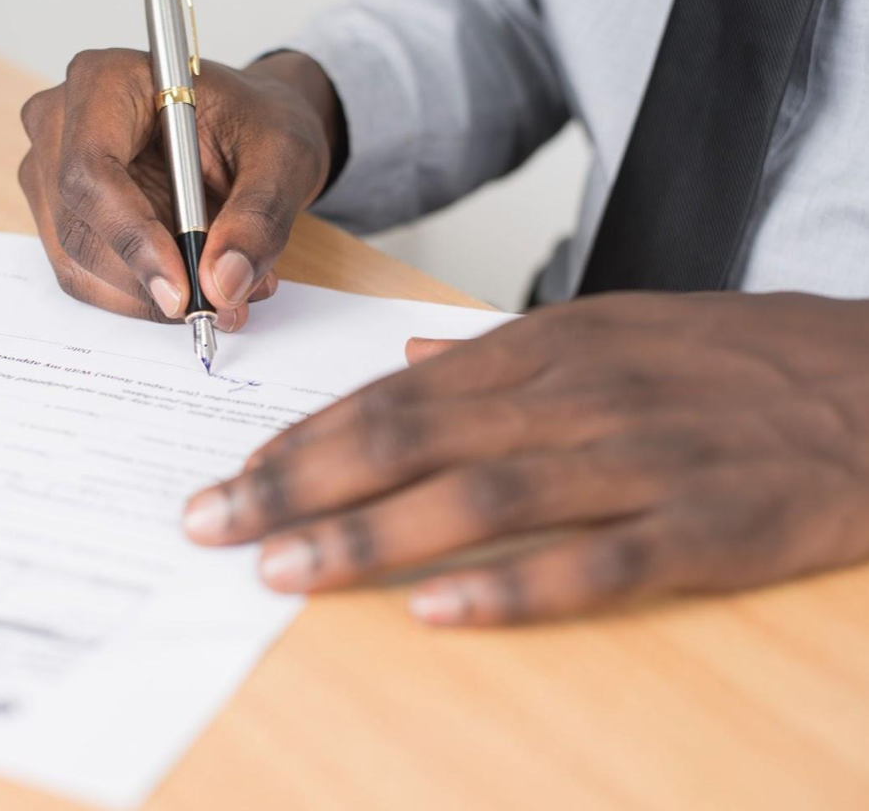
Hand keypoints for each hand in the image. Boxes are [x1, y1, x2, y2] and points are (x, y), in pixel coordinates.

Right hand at [17, 50, 340, 330]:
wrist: (247, 130)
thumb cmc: (256, 123)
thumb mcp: (283, 158)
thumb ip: (258, 218)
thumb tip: (222, 284)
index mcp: (106, 81)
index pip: (90, 170)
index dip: (131, 237)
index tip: (181, 290)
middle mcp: (60, 124)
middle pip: (78, 226)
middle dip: (147, 280)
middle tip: (220, 304)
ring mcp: (51, 173)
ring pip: (78, 262)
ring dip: (149, 295)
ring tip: (225, 290)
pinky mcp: (62, 217)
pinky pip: (87, 277)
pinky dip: (142, 296)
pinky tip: (195, 283)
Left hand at [182, 292, 868, 625]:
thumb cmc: (729, 359)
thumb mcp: (609, 327)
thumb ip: (501, 350)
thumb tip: (411, 354)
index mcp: (545, 348)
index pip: (392, 393)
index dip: (304, 437)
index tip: (232, 475)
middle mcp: (575, 396)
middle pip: (408, 438)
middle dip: (297, 483)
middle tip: (212, 523)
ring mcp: (639, 460)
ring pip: (479, 497)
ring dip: (369, 533)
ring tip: (282, 569)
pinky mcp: (706, 526)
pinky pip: (594, 563)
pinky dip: (510, 589)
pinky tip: (435, 613)